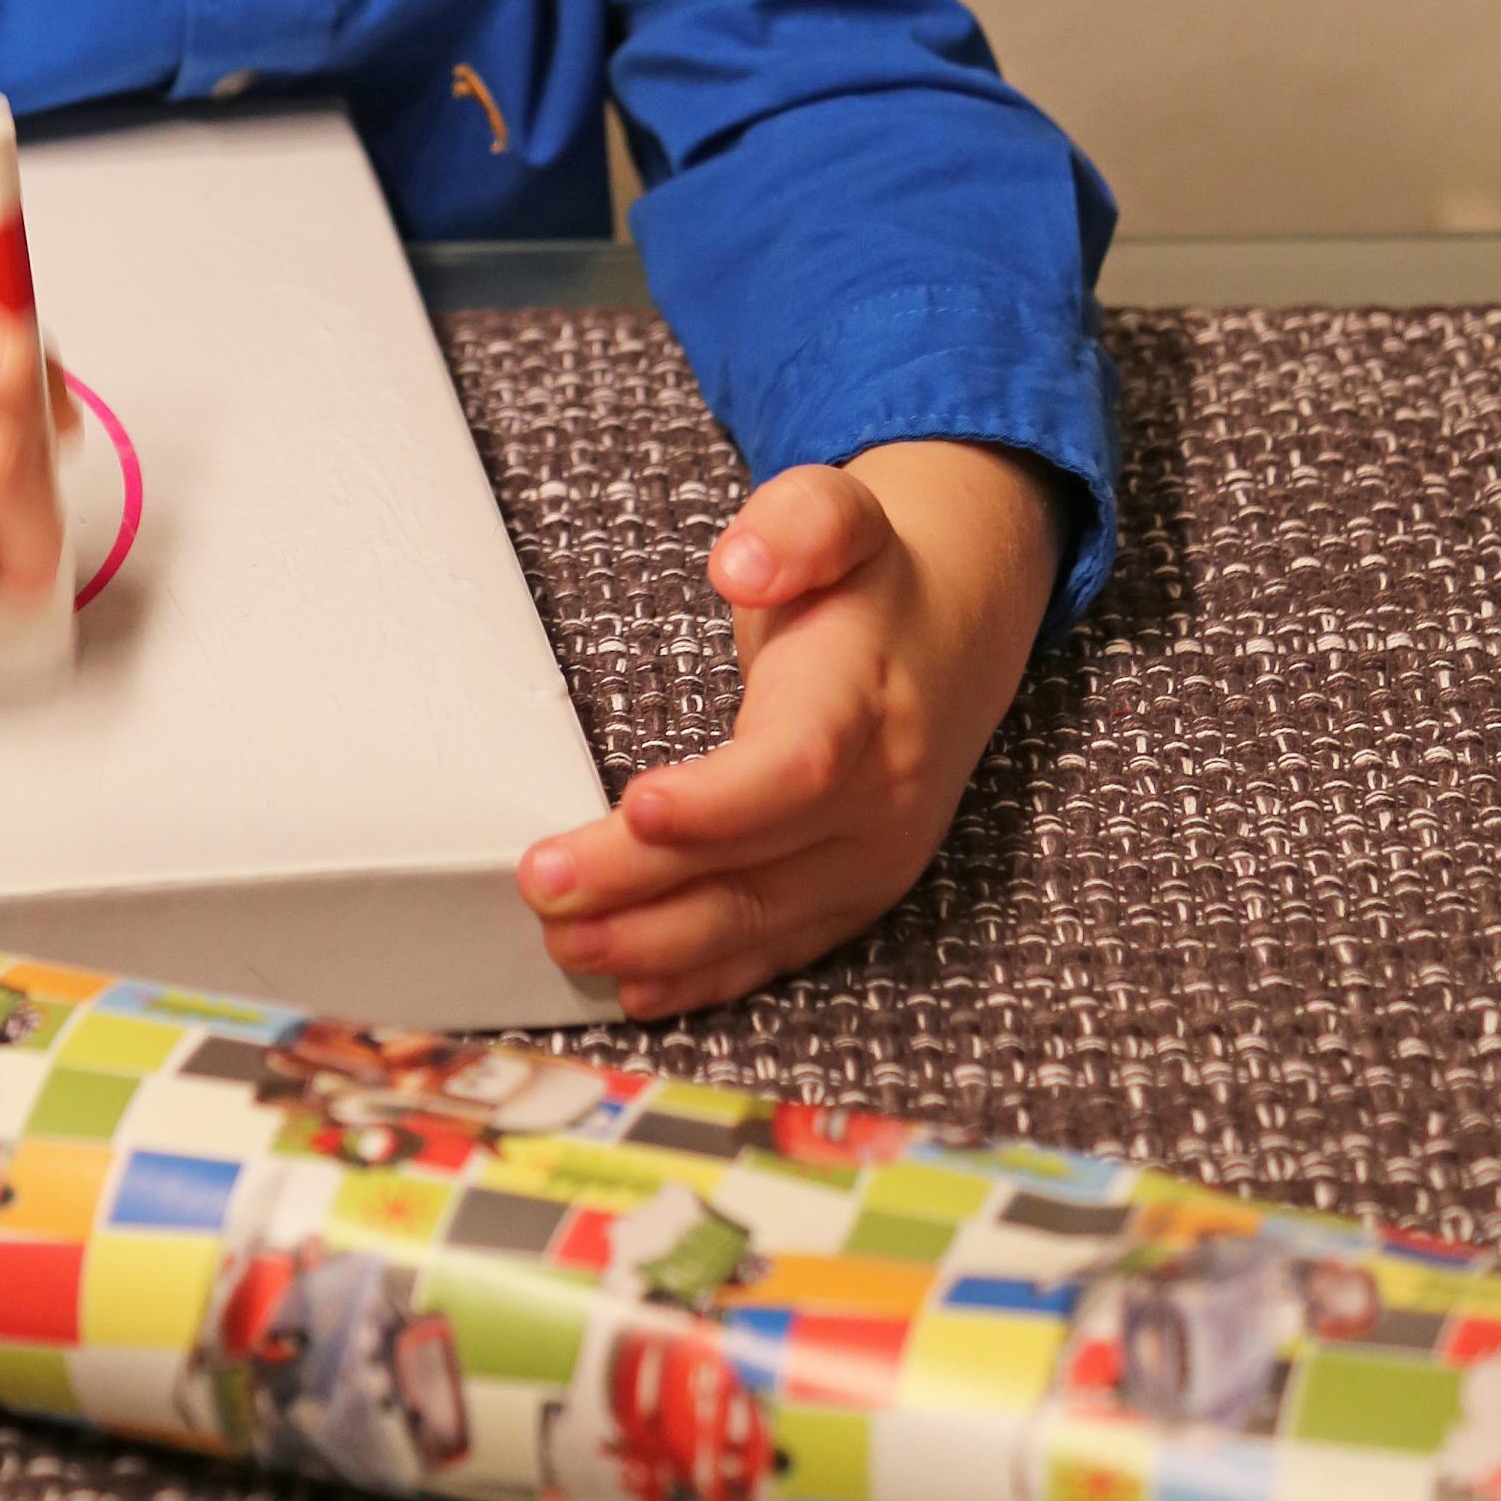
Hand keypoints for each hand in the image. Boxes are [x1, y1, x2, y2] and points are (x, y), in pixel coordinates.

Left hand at [517, 443, 1062, 1016]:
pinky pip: (778, 949)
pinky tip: (636, 987)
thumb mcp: (839, 513)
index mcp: (864, 702)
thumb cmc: (869, 579)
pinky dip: (705, 977)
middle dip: (643, 884)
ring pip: (758, 922)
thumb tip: (742, 562)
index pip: (794, 768)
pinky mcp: (853, 896)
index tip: (635, 808)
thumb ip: (797, 524)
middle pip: (755, 862)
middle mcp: (877, 798)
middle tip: (544, 885)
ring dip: (658, 946)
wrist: (956, 631)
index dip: (717, 802)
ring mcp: (870, 861)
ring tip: (566, 943)